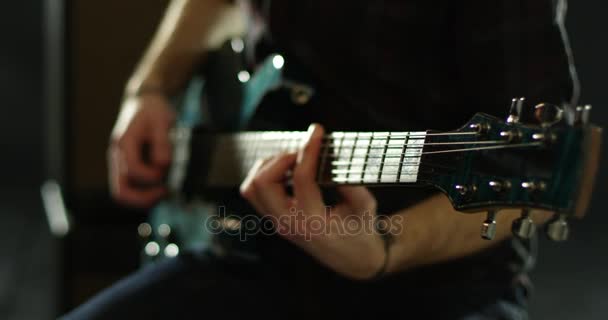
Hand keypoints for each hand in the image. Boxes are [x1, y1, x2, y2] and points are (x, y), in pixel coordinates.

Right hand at [108, 93, 175, 207]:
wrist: (143, 102)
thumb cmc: (153, 110)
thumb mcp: (162, 121)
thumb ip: (162, 143)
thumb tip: (162, 165)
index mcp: (124, 143)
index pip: (132, 170)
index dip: (152, 176)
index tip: (167, 173)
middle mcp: (117, 157)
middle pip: (120, 192)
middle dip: (144, 199)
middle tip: (165, 193)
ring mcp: (119, 164)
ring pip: (124, 193)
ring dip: (145, 198)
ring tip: (165, 191)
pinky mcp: (126, 167)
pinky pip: (131, 188)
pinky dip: (145, 192)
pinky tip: (161, 186)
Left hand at [240, 124, 386, 279]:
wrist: (353, 258)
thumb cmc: (361, 231)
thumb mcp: (364, 207)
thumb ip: (350, 184)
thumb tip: (331, 157)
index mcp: (312, 221)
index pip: (301, 178)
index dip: (309, 149)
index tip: (317, 130)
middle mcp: (288, 224)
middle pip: (262, 183)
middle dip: (281, 158)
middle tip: (303, 153)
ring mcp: (277, 223)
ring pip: (251, 188)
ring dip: (268, 166)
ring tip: (292, 161)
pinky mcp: (274, 219)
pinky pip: (254, 194)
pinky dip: (264, 175)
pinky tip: (286, 171)